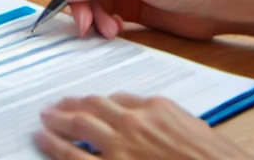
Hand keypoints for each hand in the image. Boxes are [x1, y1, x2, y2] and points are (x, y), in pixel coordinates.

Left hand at [35, 94, 253, 159]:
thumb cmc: (210, 155)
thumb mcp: (187, 125)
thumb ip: (160, 117)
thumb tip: (138, 112)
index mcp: (152, 108)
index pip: (114, 99)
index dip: (93, 101)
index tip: (81, 102)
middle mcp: (133, 123)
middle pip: (92, 109)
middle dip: (69, 107)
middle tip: (52, 106)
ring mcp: (122, 149)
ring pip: (79, 130)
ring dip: (57, 124)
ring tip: (43, 121)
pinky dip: (57, 150)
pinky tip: (44, 144)